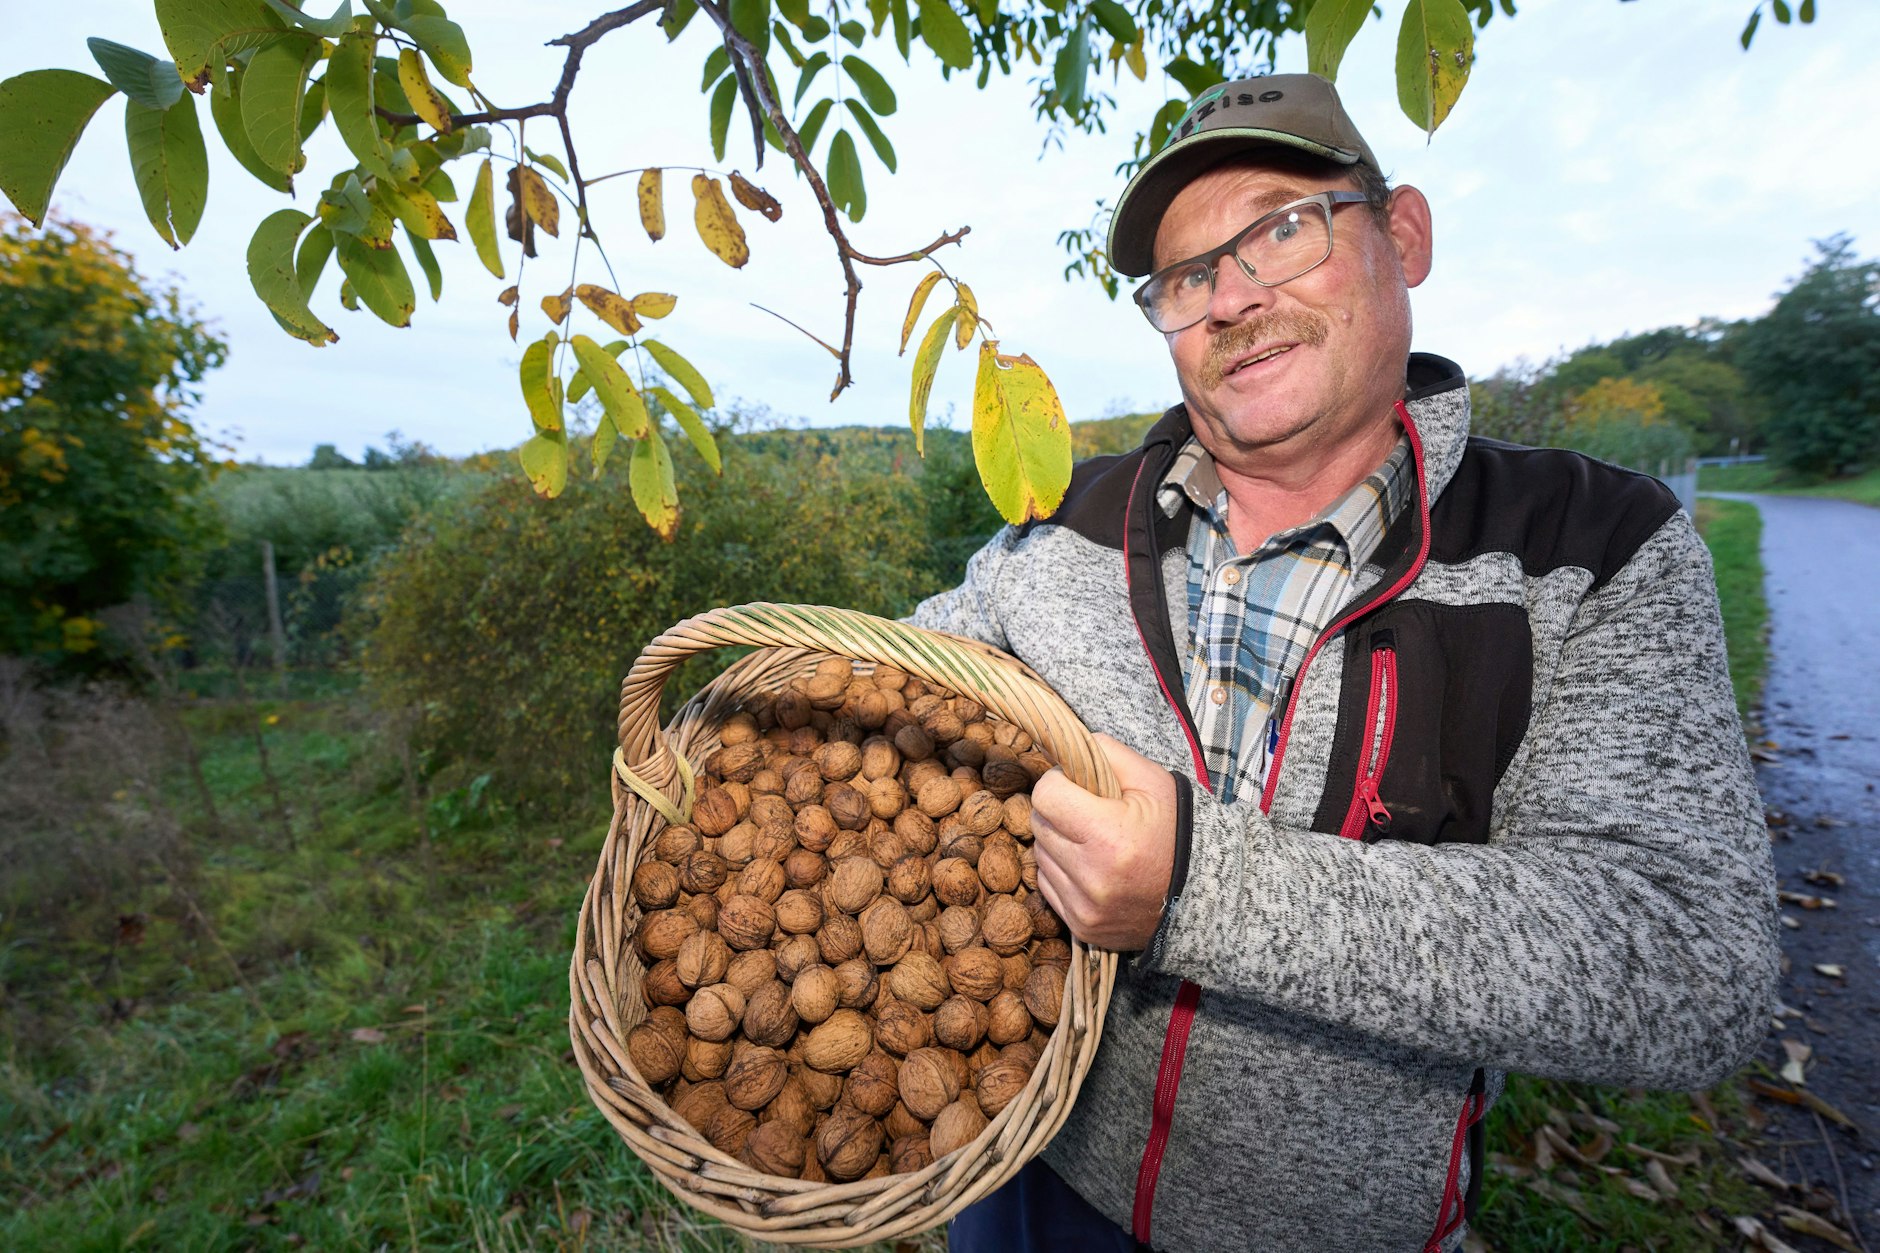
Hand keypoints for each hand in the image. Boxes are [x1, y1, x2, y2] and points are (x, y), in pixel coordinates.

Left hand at [1030, 733, 1178, 951]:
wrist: (1202, 892)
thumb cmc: (1176, 830)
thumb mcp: (1151, 780)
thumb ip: (1105, 753)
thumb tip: (1062, 747)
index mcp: (1109, 835)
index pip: (1045, 795)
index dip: (1059, 782)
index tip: (1077, 785)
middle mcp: (1093, 876)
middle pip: (1039, 824)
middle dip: (1058, 811)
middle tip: (1088, 812)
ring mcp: (1086, 905)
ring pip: (1040, 855)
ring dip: (1058, 842)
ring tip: (1093, 841)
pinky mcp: (1082, 925)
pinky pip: (1047, 885)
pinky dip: (1062, 871)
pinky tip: (1091, 866)